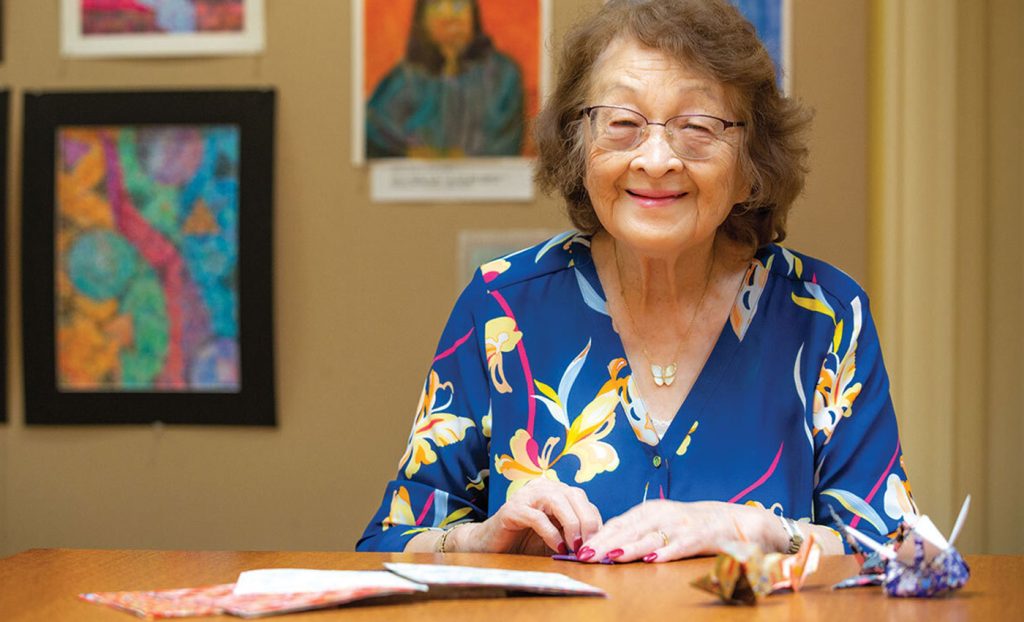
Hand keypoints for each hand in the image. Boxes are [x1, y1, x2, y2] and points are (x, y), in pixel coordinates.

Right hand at [453, 479, 602, 554]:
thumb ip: (574, 535)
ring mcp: (526, 495)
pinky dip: (551, 533)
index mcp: (555, 490)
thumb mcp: (556, 536)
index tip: (599, 544)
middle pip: (574, 496)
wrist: (490, 544)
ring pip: (557, 501)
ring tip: (575, 546)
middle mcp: (542, 487)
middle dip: (587, 522)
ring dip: (571, 525)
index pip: (583, 500)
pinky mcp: (512, 509)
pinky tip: (557, 548)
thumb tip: (599, 546)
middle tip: (590, 546)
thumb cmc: (525, 541)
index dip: (594, 521)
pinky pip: (537, 517)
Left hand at [576, 500, 776, 562]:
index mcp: (649, 510)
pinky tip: (653, 560)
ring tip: (612, 555)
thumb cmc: (688, 524)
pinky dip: (667, 552)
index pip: (618, 523)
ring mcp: (680, 525)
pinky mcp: (699, 536)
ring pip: (650, 537)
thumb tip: (603, 544)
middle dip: (606, 543)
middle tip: (586, 555)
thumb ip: (635, 531)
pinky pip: (680, 546)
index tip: (579, 549)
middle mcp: (661, 514)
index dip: (598, 536)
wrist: (732, 521)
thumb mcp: (658, 523)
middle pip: (629, 530)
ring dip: (630, 547)